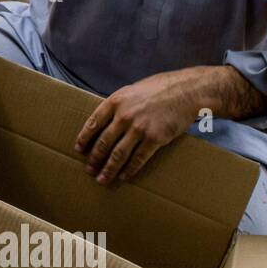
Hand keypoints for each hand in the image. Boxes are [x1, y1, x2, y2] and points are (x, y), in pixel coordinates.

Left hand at [74, 70, 204, 184]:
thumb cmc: (159, 88)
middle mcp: (124, 116)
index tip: (79, 149)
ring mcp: (139, 128)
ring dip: (108, 169)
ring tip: (102, 179)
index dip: (84, 139)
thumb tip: (104, 121)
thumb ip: (117, 106)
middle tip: (89, 170)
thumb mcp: (131, 91)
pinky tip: (124, 176)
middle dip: (94, 159)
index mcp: (115, 102)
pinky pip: (138, 159)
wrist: (187, 91)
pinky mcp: (155, 139)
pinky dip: (130, 170)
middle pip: (103, 142)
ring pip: (118, 154)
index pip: (92, 123)